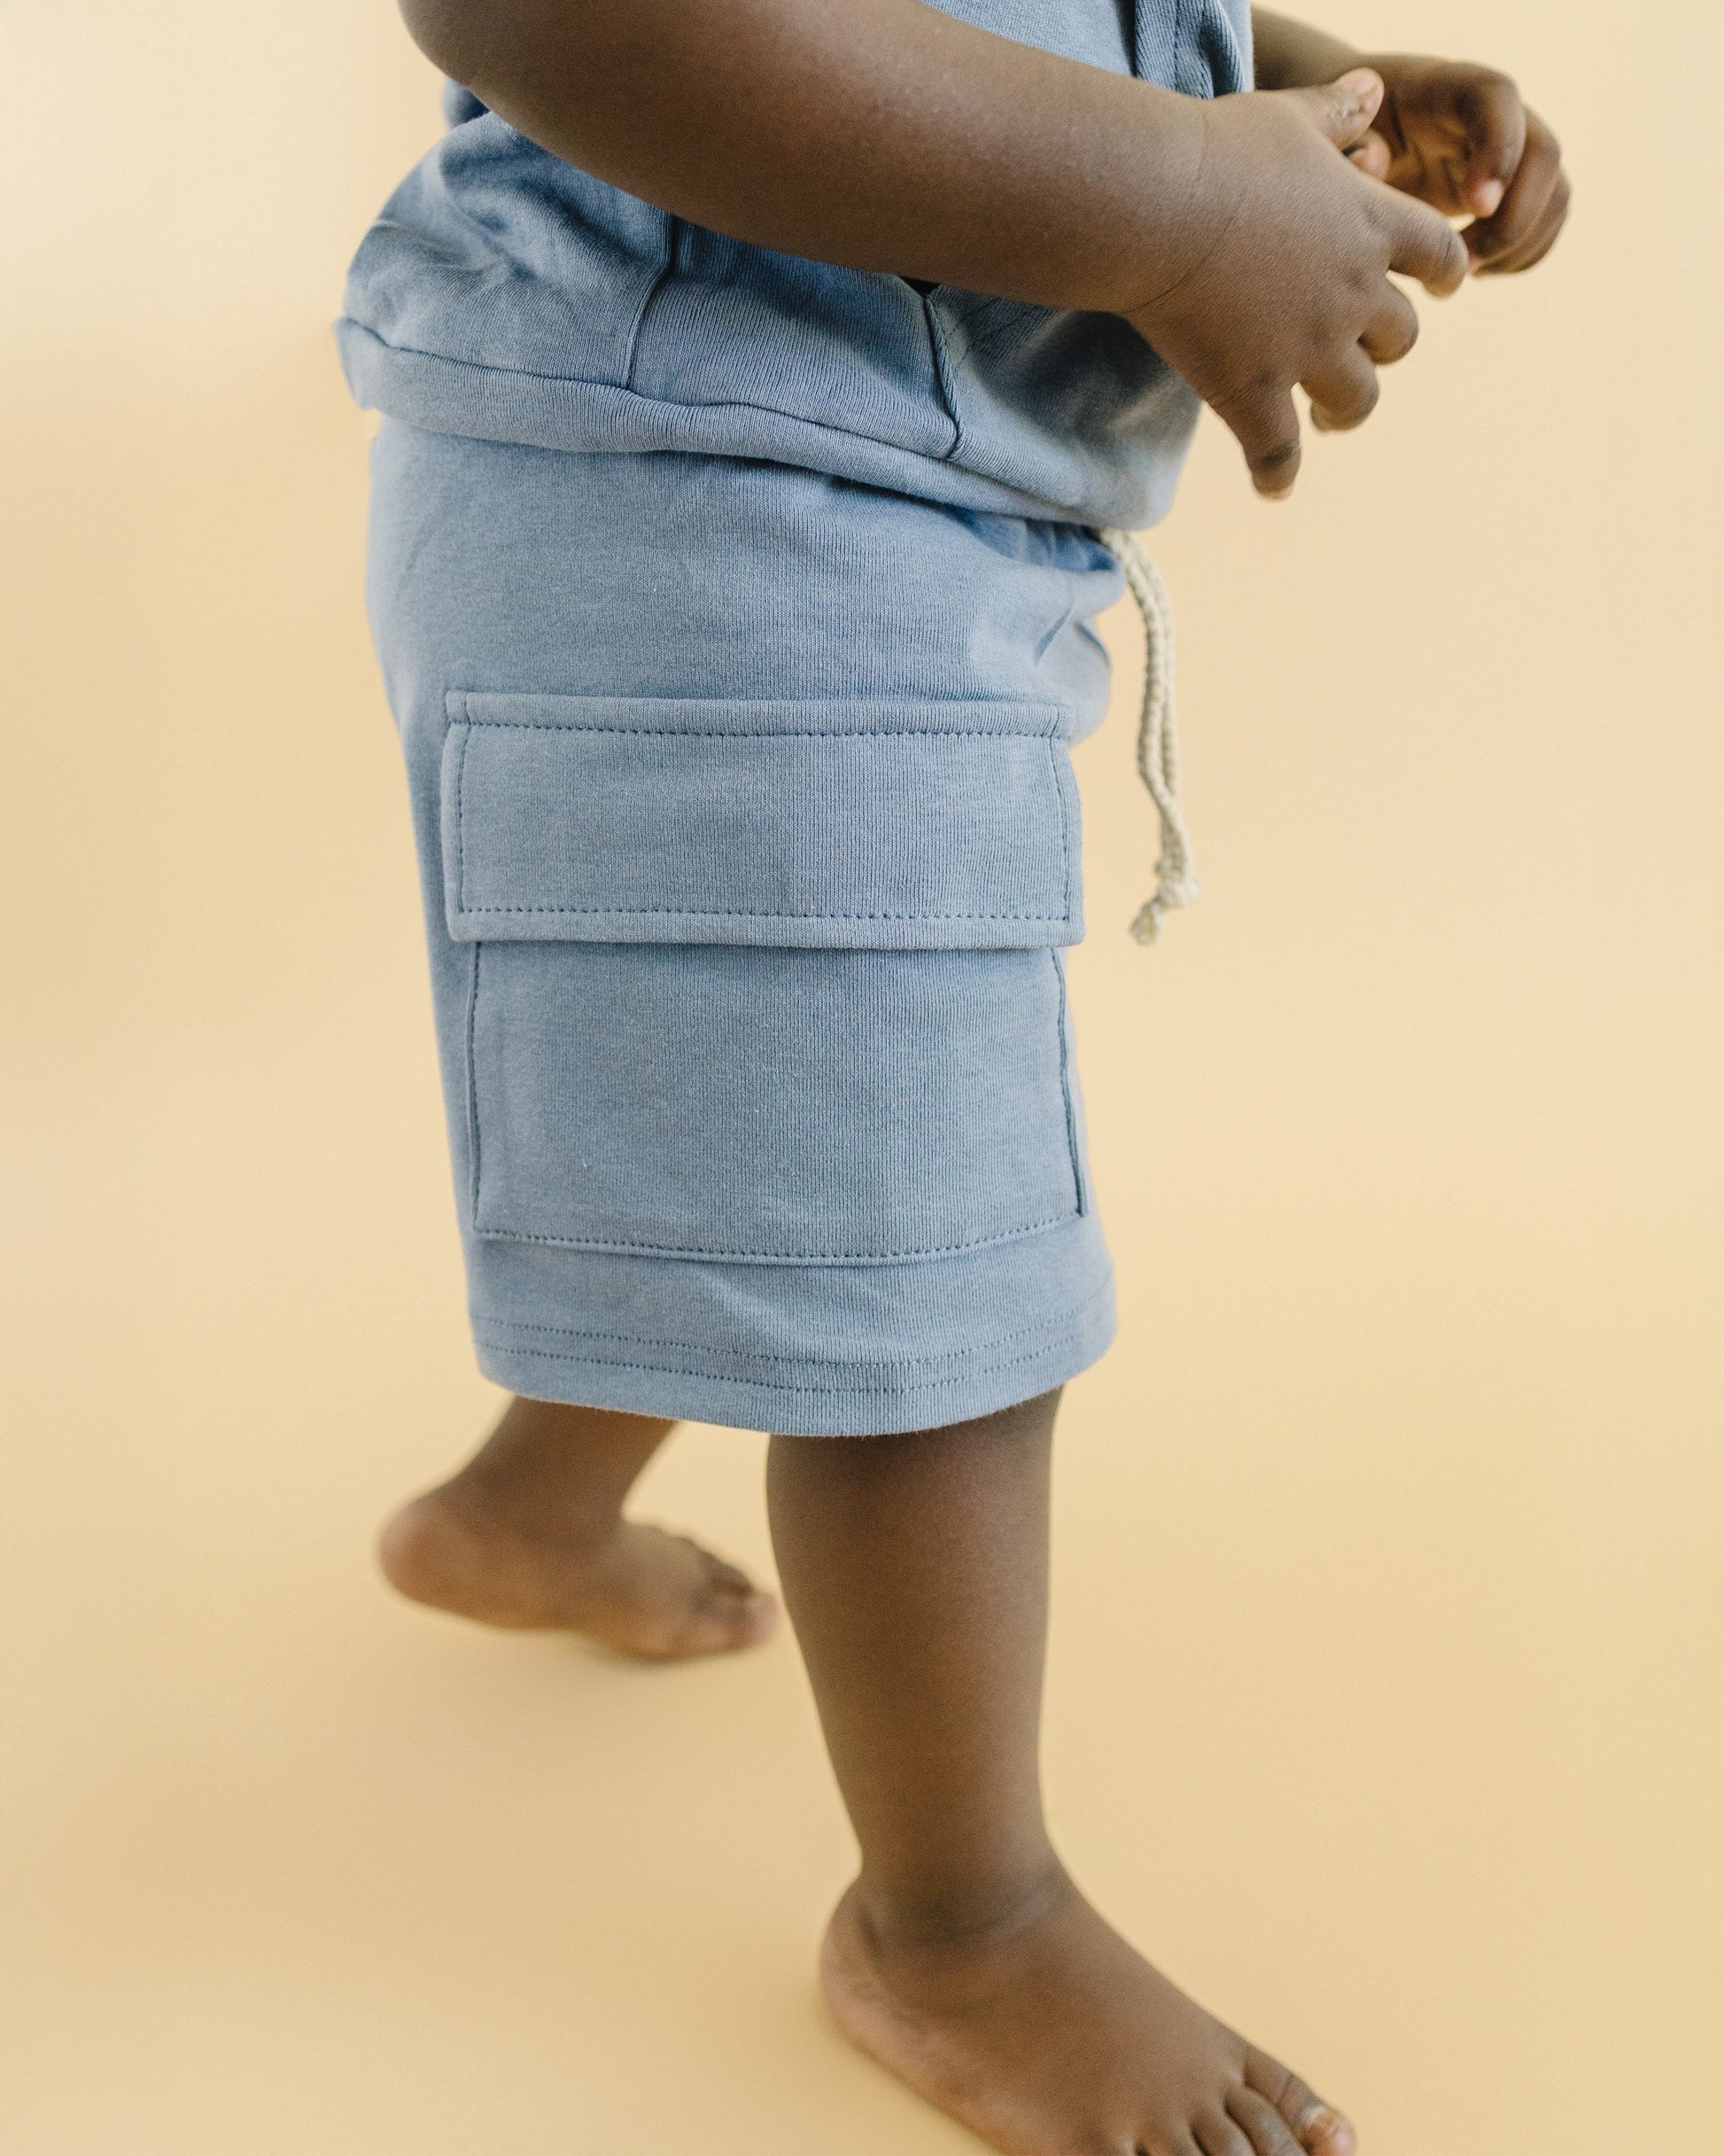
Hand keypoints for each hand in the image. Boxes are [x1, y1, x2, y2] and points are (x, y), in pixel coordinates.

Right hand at [1127, 69, 1467, 499]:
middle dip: (1386, 344)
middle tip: (1359, 352)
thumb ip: (1337, 111)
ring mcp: (1305, 351)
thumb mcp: (1288, 116)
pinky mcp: (1251, 392)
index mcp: (1372, 227)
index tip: (1443, 289)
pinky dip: (1278, 475)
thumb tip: (1373, 90)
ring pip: (1358, 400)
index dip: (1445, 274)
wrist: (1158, 205)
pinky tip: (1274, 489)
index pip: (1440, 256)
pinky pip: (1277, 453)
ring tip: (1325, 420)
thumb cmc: (1219, 150)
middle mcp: (1353, 296)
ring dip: (1346, 411)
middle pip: (1401, 338)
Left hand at [1346, 55, 1568, 274]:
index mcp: (1450, 89)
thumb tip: (1372, 164)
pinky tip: (1471, 270)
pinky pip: (1547, 224)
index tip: (1476, 206)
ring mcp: (1515, 152)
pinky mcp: (1517, 189)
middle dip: (1512, 219)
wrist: (1361, 144)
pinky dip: (1519, 258)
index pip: (1498, 99)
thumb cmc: (1348, 140)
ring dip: (1516, 246)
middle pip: (1543, 153)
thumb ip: (1352, 146)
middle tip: (1460, 264)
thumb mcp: (1341, 138)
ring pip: (1555, 195)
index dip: (1499, 151)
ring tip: (1459, 272)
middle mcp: (1496, 116)